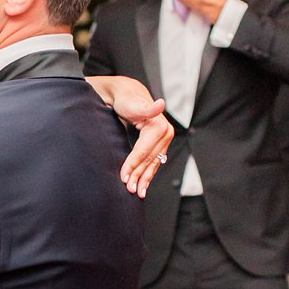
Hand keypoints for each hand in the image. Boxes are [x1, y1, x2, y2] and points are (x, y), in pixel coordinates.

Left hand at [89, 76, 171, 195]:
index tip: (123, 177)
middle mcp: (165, 133)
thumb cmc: (127, 100)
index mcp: (159, 126)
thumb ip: (147, 108)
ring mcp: (164, 140)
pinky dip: (148, 173)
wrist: (127, 95)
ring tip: (137, 192)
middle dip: (139, 175)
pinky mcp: (160, 144)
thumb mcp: (134, 104)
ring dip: (145, 179)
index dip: (133, 165)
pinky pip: (154, 161)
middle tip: (129, 189)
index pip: (144, 151)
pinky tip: (143, 184)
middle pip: (149, 159)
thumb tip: (161, 104)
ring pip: (153, 163)